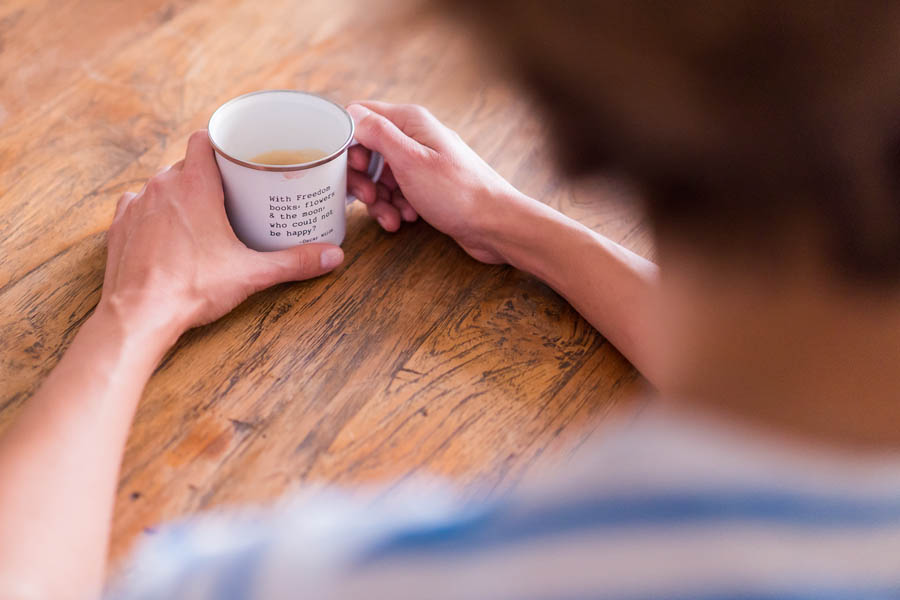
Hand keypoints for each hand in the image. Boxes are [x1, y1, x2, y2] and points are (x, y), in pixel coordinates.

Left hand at [99, 130, 344, 337]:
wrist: (139, 315)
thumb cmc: (192, 288)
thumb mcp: (250, 273)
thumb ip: (294, 262)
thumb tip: (333, 256)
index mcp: (195, 185)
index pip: (204, 139)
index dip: (221, 144)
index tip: (238, 157)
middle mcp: (162, 186)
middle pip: (187, 164)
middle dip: (208, 175)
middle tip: (232, 195)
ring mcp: (136, 205)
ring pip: (162, 184)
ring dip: (180, 193)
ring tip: (201, 215)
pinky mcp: (119, 226)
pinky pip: (138, 206)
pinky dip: (153, 213)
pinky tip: (167, 231)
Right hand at [346, 101, 525, 263]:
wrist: (495, 225)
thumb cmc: (458, 193)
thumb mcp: (410, 161)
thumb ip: (378, 134)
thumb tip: (350, 114)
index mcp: (410, 121)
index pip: (360, 116)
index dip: (349, 143)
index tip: (353, 168)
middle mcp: (414, 137)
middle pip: (367, 151)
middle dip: (363, 178)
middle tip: (371, 197)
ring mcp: (421, 162)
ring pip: (380, 176)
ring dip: (379, 200)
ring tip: (394, 217)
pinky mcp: (426, 185)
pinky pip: (397, 193)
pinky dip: (395, 207)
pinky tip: (406, 219)